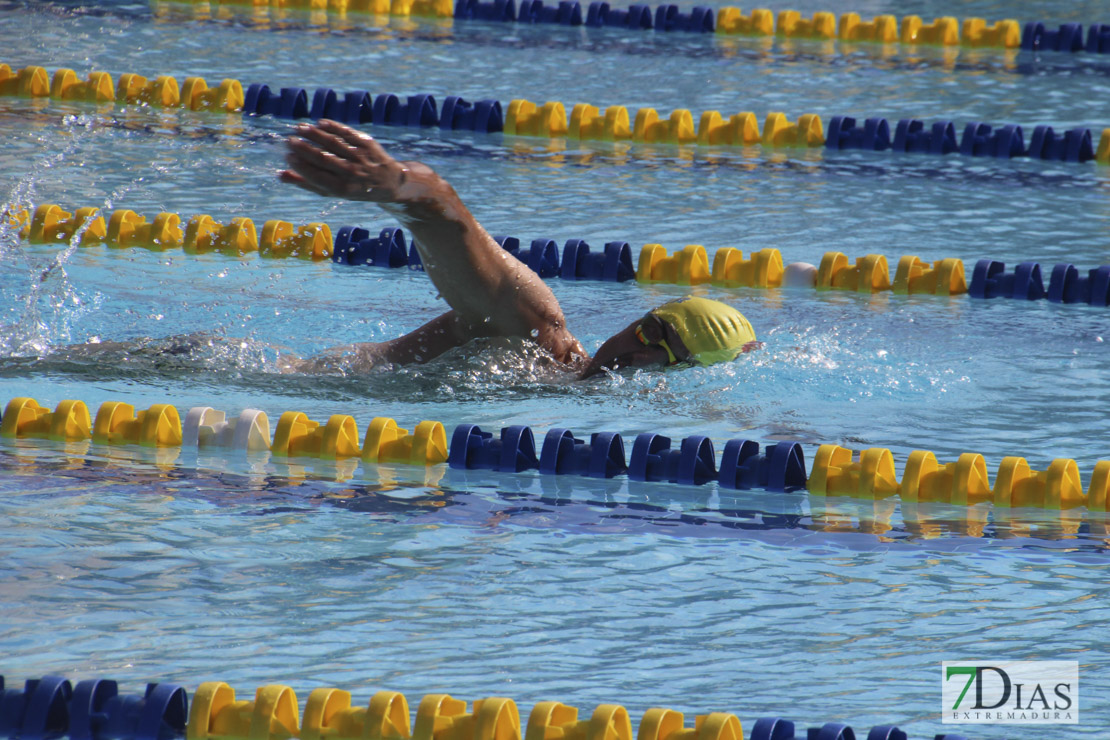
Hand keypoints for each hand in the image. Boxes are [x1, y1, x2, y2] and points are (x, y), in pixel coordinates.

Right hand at [280, 120, 409, 201]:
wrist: (390, 182)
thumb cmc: (354, 187)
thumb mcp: (333, 191)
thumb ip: (307, 183)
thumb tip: (281, 175)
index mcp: (343, 188)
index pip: (317, 176)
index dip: (301, 166)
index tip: (288, 156)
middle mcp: (352, 173)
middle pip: (323, 158)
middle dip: (304, 148)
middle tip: (289, 140)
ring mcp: (361, 157)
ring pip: (333, 143)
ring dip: (314, 134)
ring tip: (299, 128)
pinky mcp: (367, 143)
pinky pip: (347, 133)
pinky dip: (333, 127)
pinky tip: (319, 123)